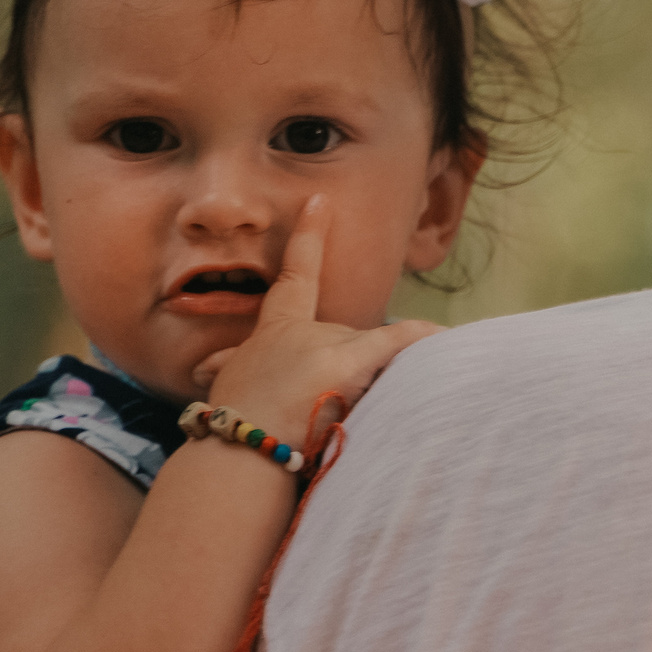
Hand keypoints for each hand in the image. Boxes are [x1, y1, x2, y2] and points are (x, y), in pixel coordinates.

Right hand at [190, 195, 441, 447]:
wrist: (236, 448)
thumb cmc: (232, 425)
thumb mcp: (226, 385)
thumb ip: (229, 368)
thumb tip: (206, 369)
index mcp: (275, 329)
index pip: (296, 276)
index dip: (309, 236)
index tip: (321, 203)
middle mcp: (306, 330)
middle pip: (347, 340)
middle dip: (343, 379)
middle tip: (316, 421)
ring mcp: (330, 344)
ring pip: (369, 355)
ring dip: (364, 387)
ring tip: (331, 426)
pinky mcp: (349, 362)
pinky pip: (397, 344)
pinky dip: (420, 340)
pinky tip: (445, 336)